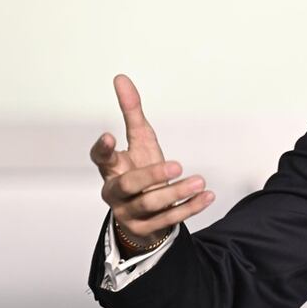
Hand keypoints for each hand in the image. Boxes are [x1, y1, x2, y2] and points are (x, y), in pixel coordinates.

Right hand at [90, 74, 214, 239]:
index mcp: (112, 169)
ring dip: (176, 193)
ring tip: (200, 181)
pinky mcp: (146, 229)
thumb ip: (132, 112)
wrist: (146, 212)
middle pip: (128, 185)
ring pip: (150, 205)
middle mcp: (116, 192)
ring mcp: (129, 213)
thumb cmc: (140, 170)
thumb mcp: (140, 141)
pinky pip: (169, 220)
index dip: (102, 149)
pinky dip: (190, 207)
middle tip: (177, 165)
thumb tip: (121, 78)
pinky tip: (207, 196)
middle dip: (152, 176)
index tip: (110, 136)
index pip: (100, 160)